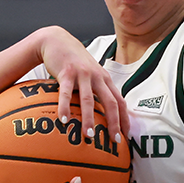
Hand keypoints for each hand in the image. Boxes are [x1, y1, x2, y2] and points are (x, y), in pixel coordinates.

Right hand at [38, 28, 130, 143]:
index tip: (126, 137)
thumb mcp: (90, 74)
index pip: (120, 102)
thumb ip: (96, 90)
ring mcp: (83, 74)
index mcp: (105, 79)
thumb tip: (101, 115)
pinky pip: (66, 93)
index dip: (125, 120)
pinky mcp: (67, 72)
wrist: (57, 40)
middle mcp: (97, 77)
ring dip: (90, 119)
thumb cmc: (74, 61)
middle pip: (110, 103)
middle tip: (114, 141)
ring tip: (89, 136)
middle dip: (114, 123)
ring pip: (89, 100)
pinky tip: (64, 120)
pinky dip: (65, 107)